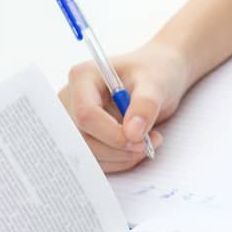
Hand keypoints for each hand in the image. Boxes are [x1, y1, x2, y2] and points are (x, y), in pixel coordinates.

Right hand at [58, 42, 191, 173]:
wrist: (159, 75)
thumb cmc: (156, 71)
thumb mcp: (157, 83)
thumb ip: (145, 105)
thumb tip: (132, 133)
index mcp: (83, 77)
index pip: (86, 114)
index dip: (111, 134)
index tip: (139, 140)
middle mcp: (72, 98)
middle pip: (83, 138)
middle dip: (117, 149)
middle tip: (147, 144)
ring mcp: (75, 119)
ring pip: (88, 154)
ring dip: (120, 157)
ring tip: (147, 142)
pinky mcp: (84, 135)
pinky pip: (95, 159)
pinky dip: (119, 160)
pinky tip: (136, 147)